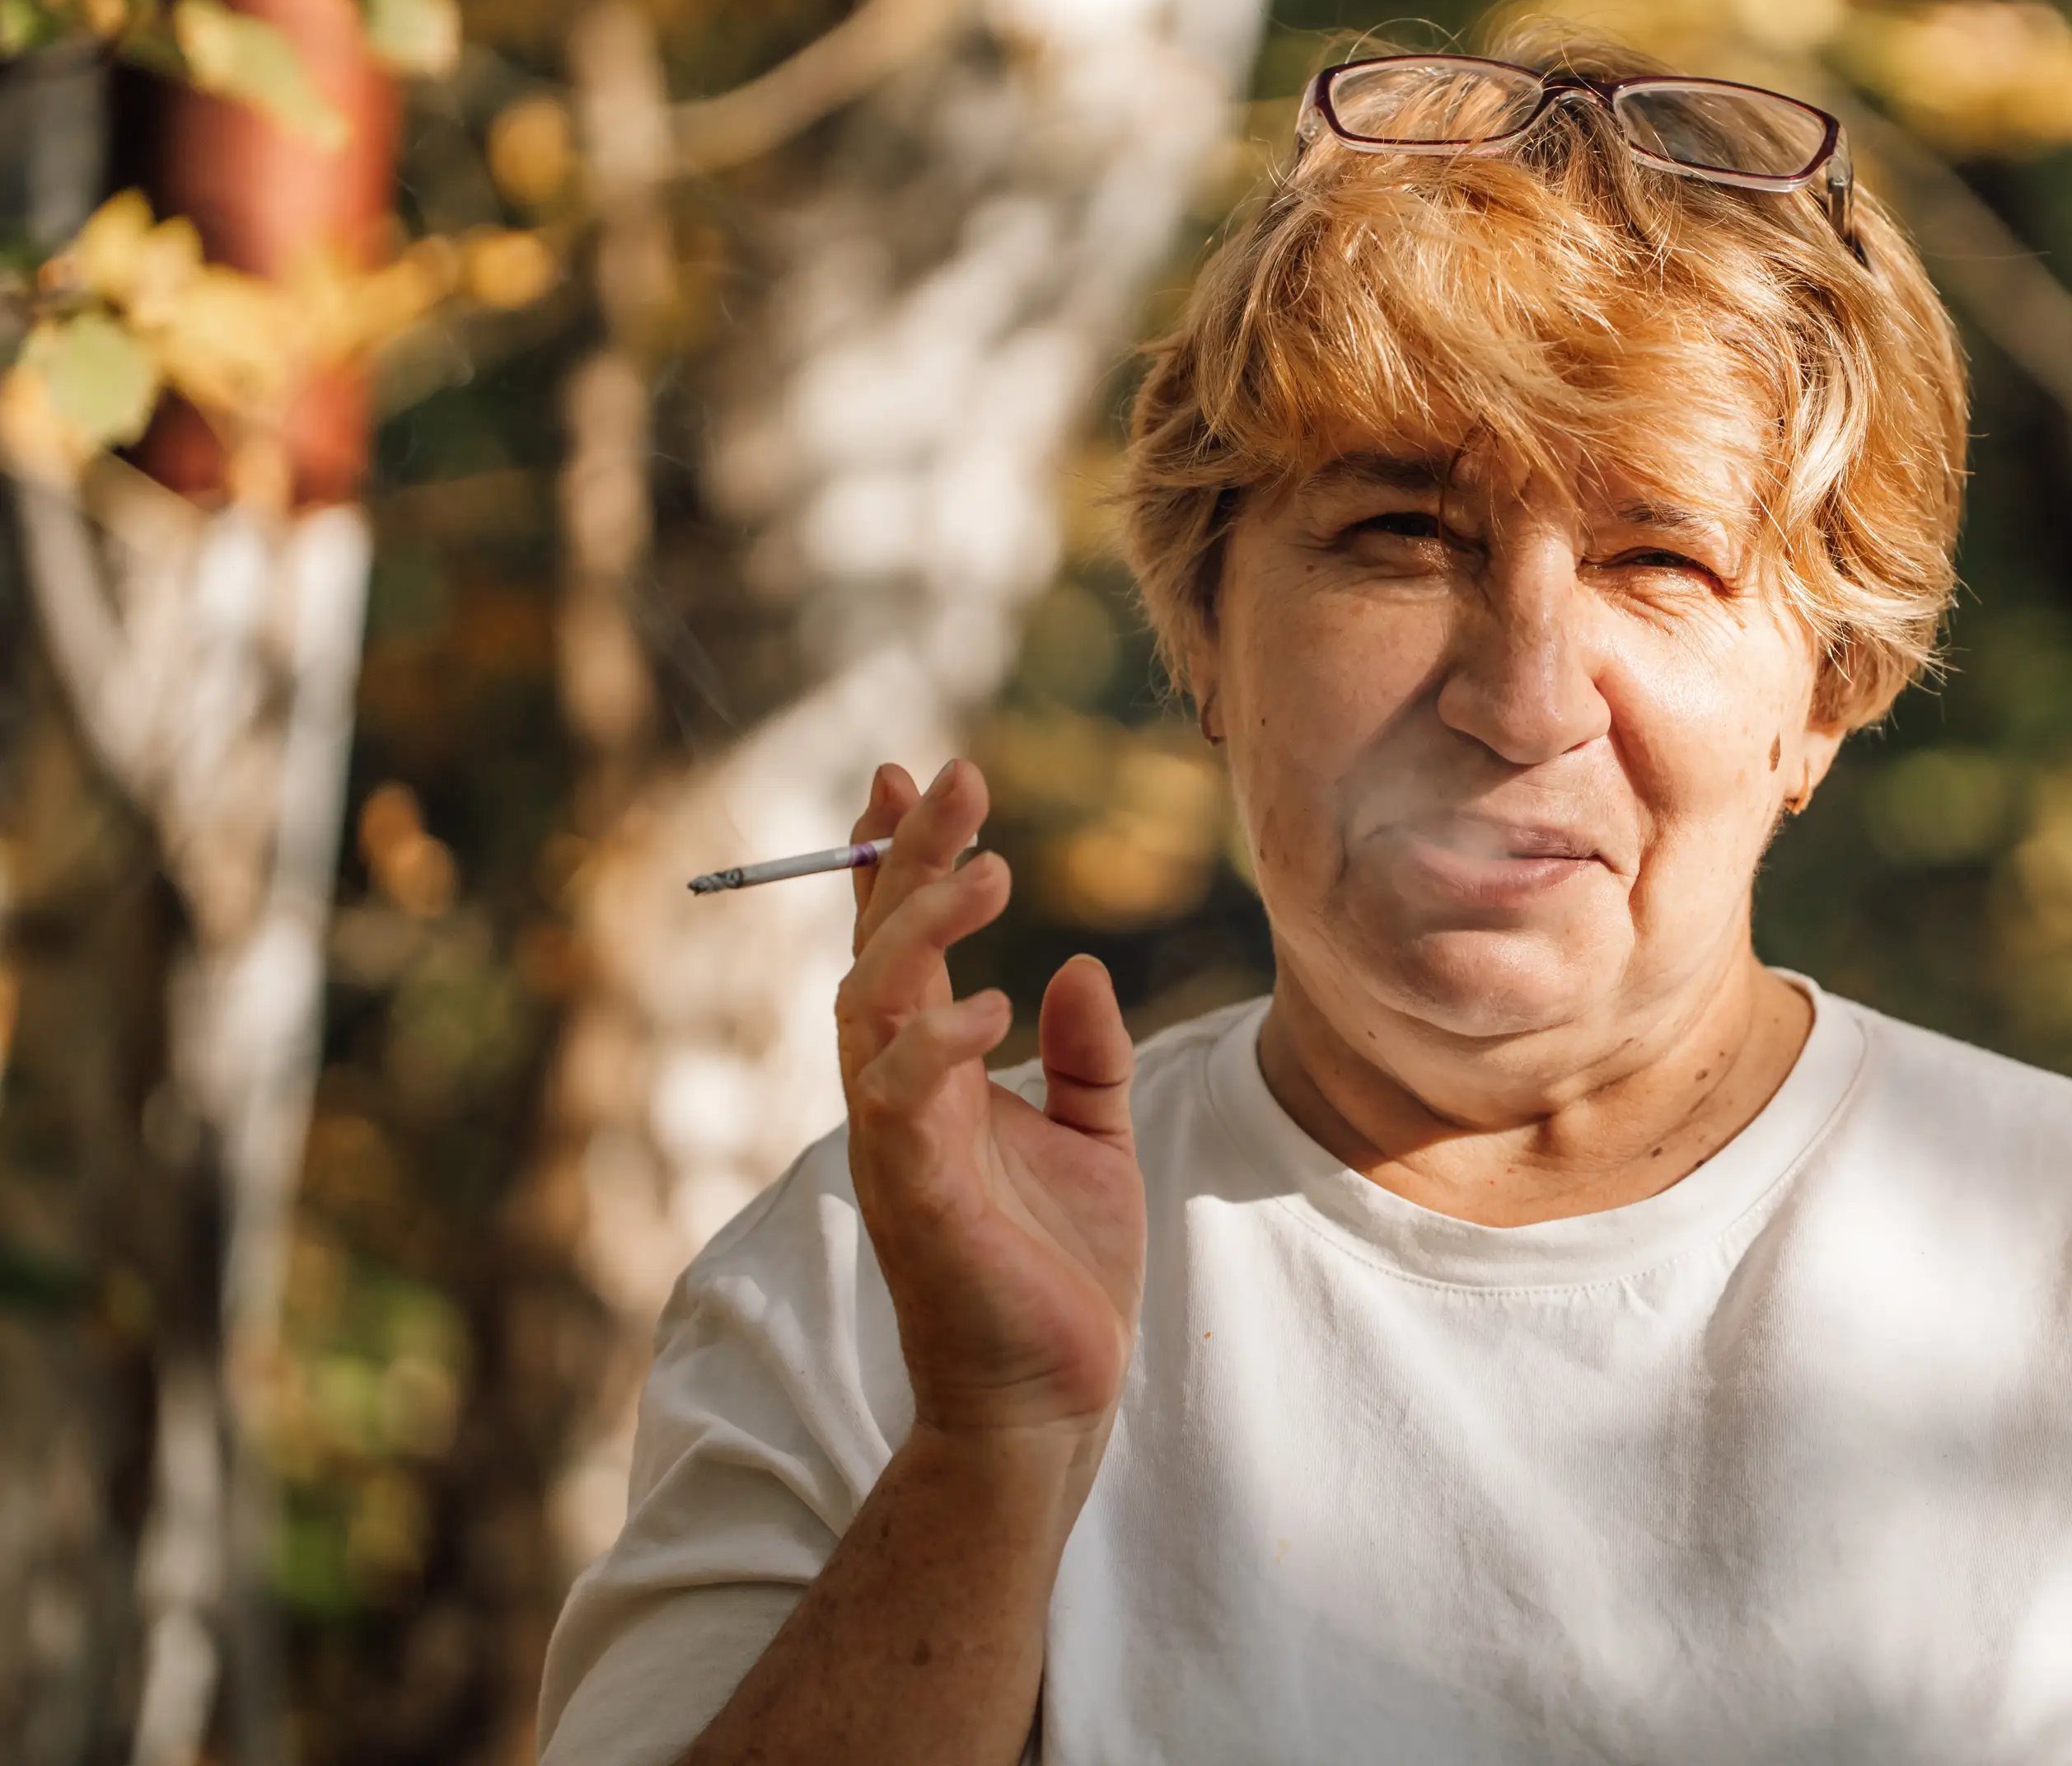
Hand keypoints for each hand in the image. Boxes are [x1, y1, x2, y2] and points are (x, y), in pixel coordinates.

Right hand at [834, 760, 1144, 1457]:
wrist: (1054, 1400)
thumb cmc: (1061, 1273)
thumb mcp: (1095, 1137)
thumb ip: (1087, 1053)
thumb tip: (1074, 965)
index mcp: (933, 1080)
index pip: (900, 948)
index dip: (898, 863)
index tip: (916, 776)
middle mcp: (897, 1100)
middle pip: (876, 950)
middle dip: (907, 860)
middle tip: (955, 778)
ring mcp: (898, 1149)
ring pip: (870, 1008)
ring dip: (920, 931)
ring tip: (990, 866)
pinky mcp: (917, 1200)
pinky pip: (900, 1103)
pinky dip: (936, 1045)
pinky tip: (991, 1004)